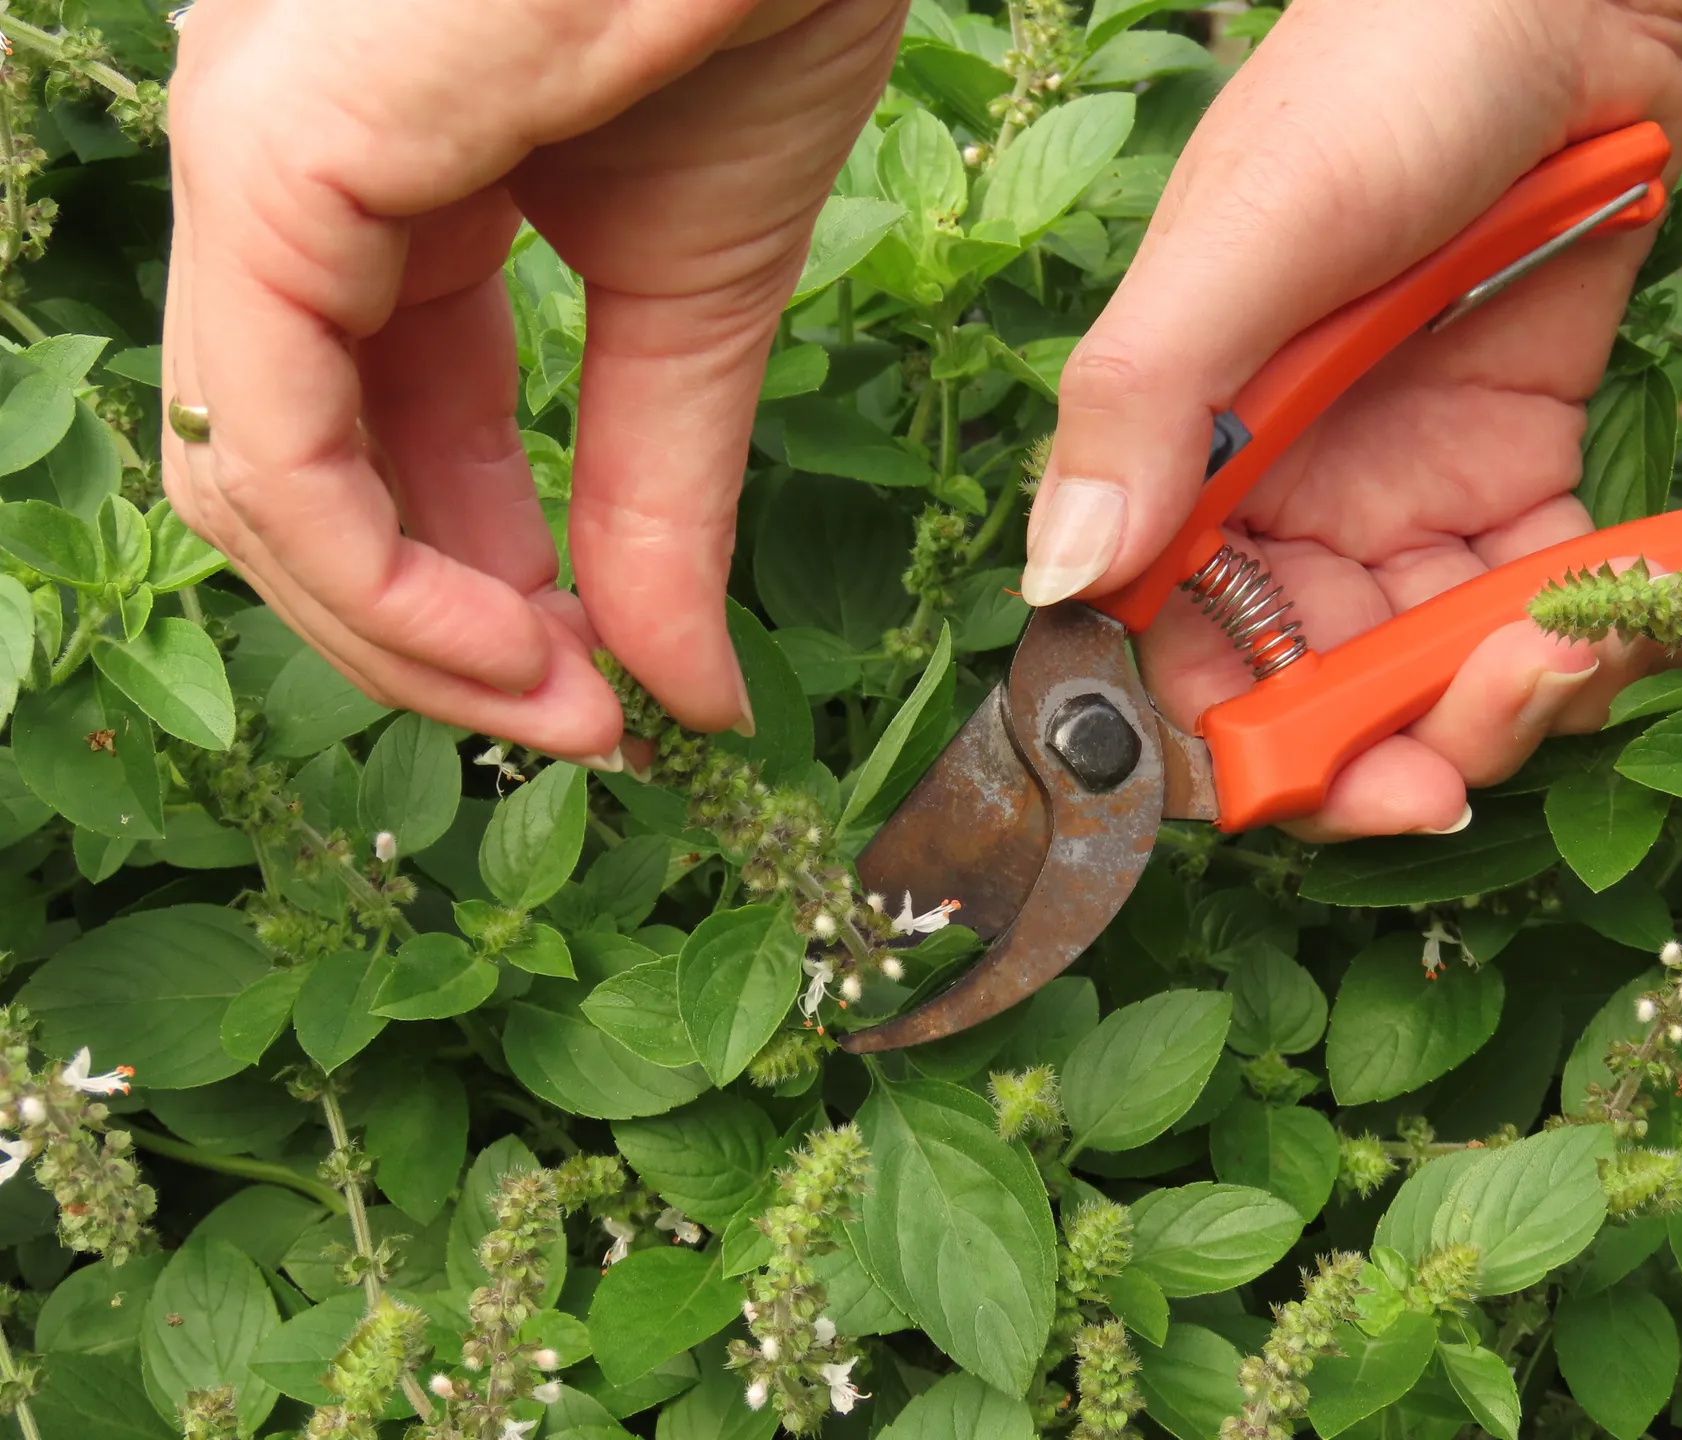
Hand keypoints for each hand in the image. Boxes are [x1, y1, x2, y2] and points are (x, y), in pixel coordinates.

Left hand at [162, 0, 904, 762]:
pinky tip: (506, 645)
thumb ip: (661, 502)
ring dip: (403, 634)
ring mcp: (255, 153)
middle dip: (429, 635)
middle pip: (286, 481)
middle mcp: (280, 169)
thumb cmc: (749, 4)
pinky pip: (265, 438)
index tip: (603, 702)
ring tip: (555, 705)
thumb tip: (684, 696)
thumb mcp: (698, 304)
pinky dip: (374, 579)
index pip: (370, 442)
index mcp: (377, 191)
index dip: (473, 594)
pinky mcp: (267, 153)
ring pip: (247, 478)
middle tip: (576, 725)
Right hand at [1022, 0, 1681, 839]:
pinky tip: (1642, 619)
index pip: (1171, 644)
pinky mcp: (1515, 472)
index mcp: (1184, 457)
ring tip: (1574, 663)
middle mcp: (1283, 499)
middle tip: (1445, 783)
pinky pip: (1542, 592)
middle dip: (1380, 753)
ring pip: (1429, 664)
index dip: (1222, 744)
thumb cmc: (1376, 78)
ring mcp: (1402, 493)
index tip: (1297, 795)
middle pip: (1308, 687)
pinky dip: (1597, 629)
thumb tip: (1056, 582)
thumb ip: (1142, 403)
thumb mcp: (1245, 234)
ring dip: (1499, 703)